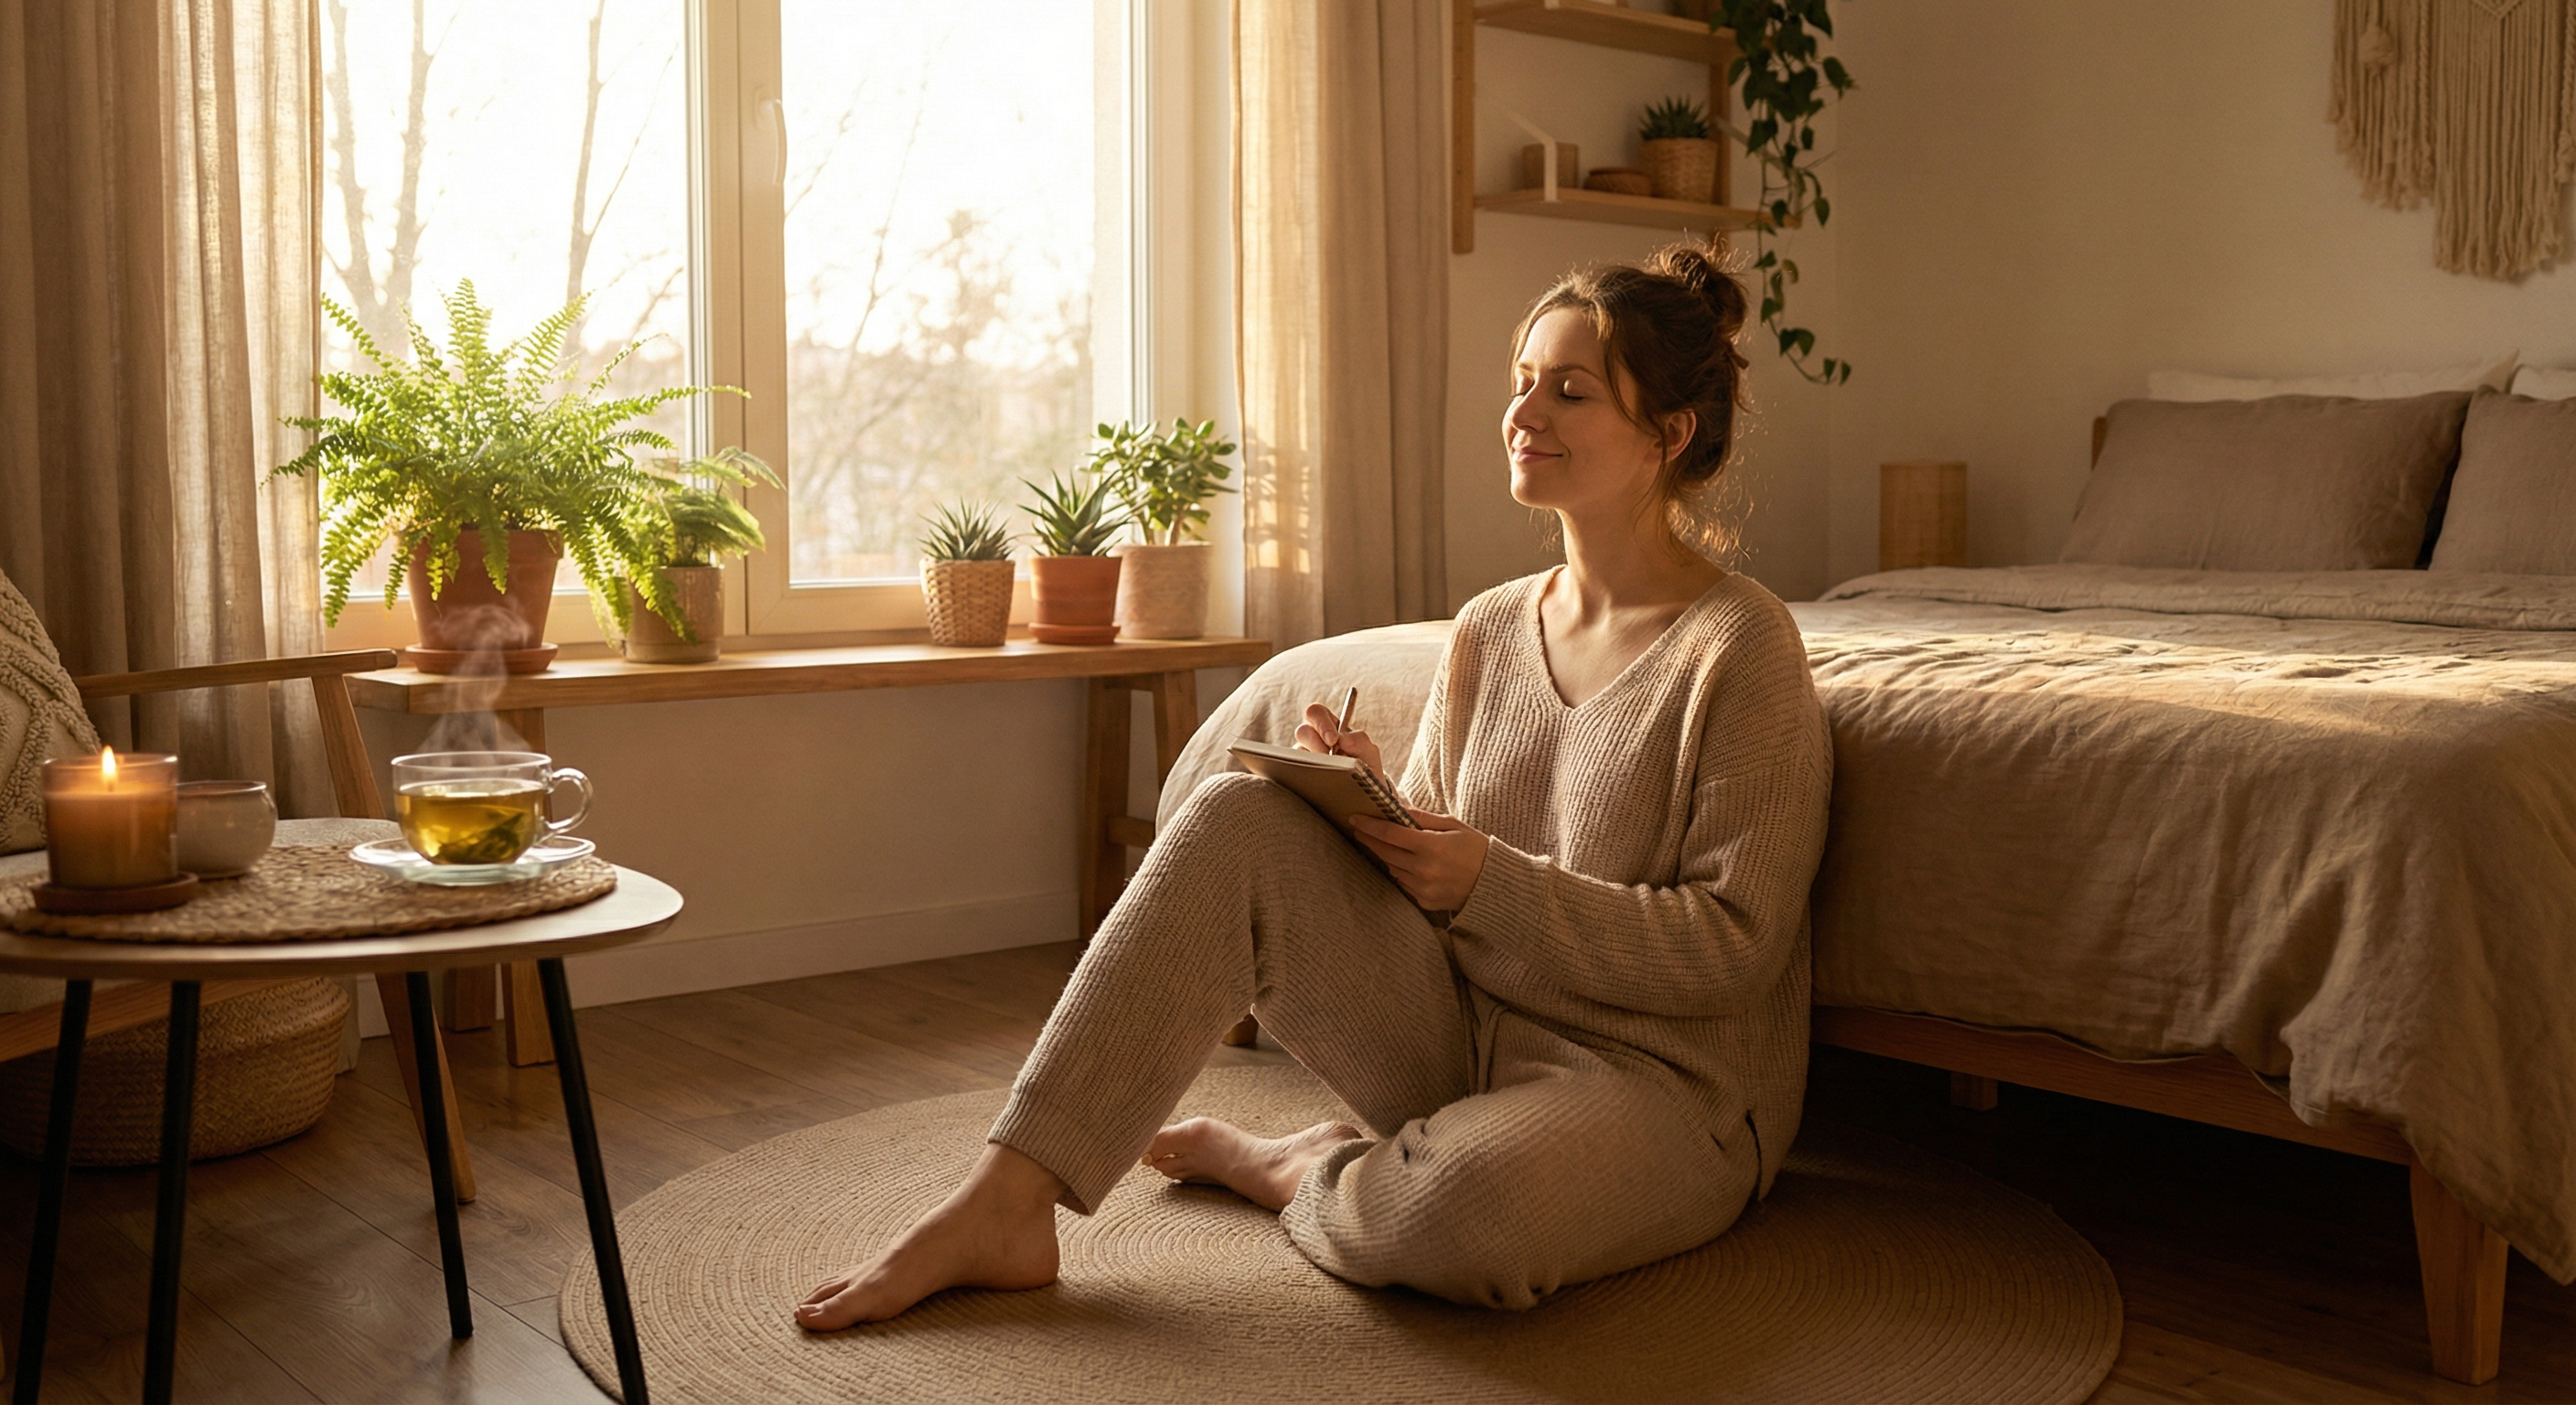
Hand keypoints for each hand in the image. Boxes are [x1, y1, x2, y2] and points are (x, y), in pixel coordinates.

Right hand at [1295, 702, 1384, 779]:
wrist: (1364, 797)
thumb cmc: (1366, 770)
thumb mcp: (1370, 754)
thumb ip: (1360, 741)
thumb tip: (1341, 739)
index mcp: (1330, 728)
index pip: (1317, 713)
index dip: (1321, 722)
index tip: (1333, 740)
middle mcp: (1313, 740)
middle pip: (1302, 730)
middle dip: (1315, 743)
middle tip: (1328, 757)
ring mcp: (1305, 757)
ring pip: (1297, 752)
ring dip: (1313, 761)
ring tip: (1329, 773)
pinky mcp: (1300, 774)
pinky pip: (1295, 770)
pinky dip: (1307, 774)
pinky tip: (1321, 783)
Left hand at [1350, 806, 1488, 910]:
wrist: (1495, 883)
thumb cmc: (1476, 848)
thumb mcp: (1453, 825)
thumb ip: (1422, 818)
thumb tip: (1396, 809)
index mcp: (1432, 846)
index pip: (1390, 834)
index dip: (1370, 826)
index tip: (1355, 819)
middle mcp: (1424, 870)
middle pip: (1385, 852)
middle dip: (1370, 840)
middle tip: (1359, 830)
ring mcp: (1424, 888)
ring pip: (1392, 869)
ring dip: (1386, 856)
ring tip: (1386, 845)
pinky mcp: (1425, 901)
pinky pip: (1404, 884)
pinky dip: (1401, 872)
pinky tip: (1407, 863)